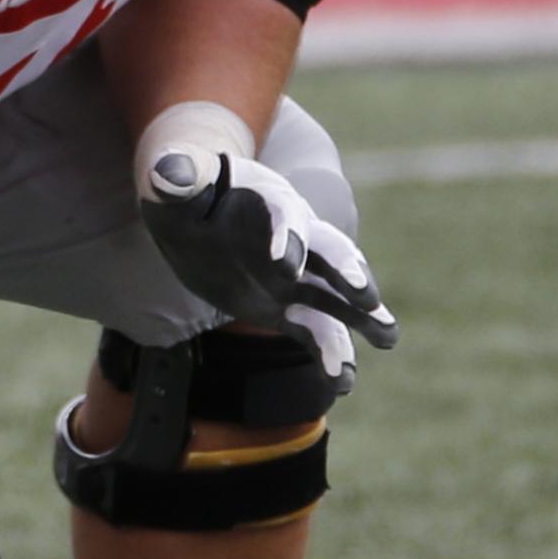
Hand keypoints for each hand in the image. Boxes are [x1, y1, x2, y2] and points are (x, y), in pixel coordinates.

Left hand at [140, 148, 398, 370]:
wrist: (198, 207)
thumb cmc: (185, 187)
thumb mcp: (174, 178)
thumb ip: (175, 176)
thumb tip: (169, 174)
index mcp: (268, 200)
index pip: (284, 214)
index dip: (286, 235)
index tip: (285, 265)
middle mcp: (294, 236)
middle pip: (330, 252)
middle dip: (348, 274)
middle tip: (367, 297)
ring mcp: (296, 274)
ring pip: (336, 297)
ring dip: (362, 318)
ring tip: (388, 339)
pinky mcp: (288, 305)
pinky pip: (316, 331)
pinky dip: (331, 355)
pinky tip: (343, 384)